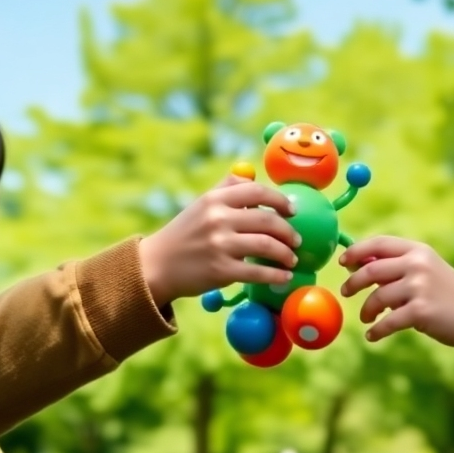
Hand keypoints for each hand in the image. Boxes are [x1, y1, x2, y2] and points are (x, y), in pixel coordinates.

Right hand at [140, 174, 299, 305]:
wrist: (156, 265)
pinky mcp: (221, 271)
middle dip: (288, 231)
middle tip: (297, 240)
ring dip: (286, 254)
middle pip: (267, 219)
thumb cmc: (184, 234)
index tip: (292, 210)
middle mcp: (217, 218)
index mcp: (214, 199)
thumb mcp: (200, 204)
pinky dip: (276, 275)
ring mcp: (219, 245)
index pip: (256, 191)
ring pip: (267, 246)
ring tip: (292, 259)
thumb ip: (226, 188)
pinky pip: (258, 272)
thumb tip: (254, 175)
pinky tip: (284, 276)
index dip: (280, 200)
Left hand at [339, 236, 453, 347]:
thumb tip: (358, 265)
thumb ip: (397, 266)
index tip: (343, 262)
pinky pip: (387, 322)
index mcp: (417, 250)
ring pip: (377, 297)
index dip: (356, 251)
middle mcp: (418, 265)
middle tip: (346, 292)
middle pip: (371, 270)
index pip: (379, 243)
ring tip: (367, 318)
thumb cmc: (446, 292)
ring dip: (366, 310)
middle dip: (353, 282)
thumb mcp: (426, 269)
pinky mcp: (421, 311)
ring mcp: (420, 287)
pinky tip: (372, 335)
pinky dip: (376, 331)